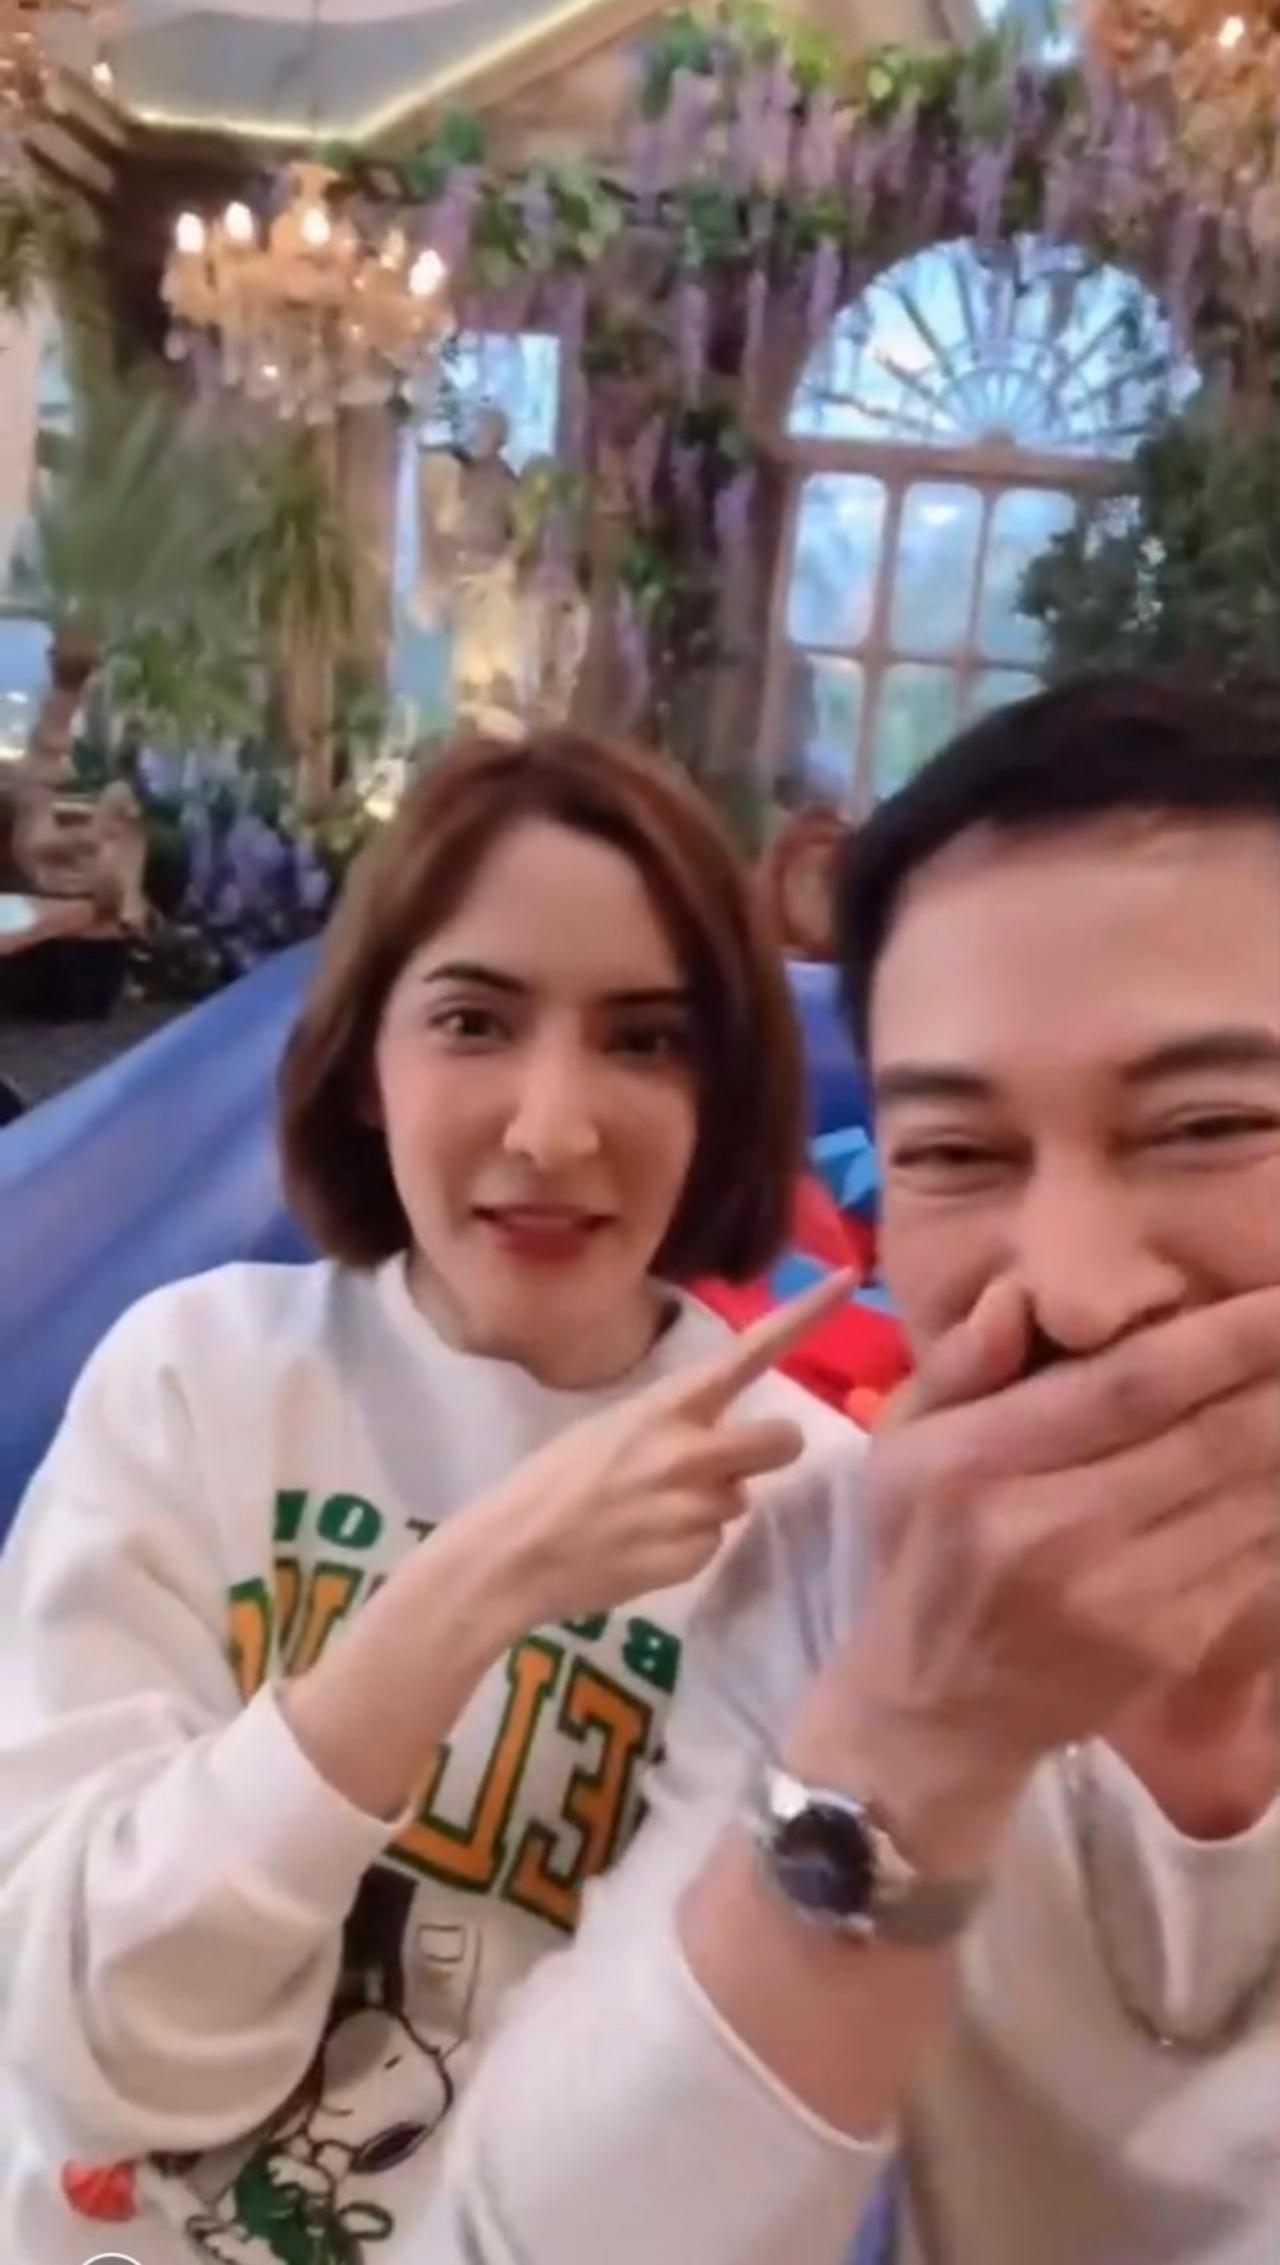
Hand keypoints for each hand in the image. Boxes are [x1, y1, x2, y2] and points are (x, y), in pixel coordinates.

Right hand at [474, 1273, 855, 1630]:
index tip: (846, 1277)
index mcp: (665, 1406)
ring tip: (649, 1513)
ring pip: (742, 1498)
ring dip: (710, 1504)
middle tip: (722, 1463)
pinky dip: (687, 1546)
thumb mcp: (610, 1428)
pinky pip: (714, 1543)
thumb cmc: (550, 1482)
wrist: (509, 1556)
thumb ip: (674, 1424)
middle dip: (765, 1451)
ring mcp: (693, 1507)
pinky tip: (640, 1547)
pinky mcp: (691, 1557)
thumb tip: (728, 1440)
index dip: (804, 1316)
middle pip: (783, 1441)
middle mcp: (688, 1451)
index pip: (748, 1352)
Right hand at [800, 1280, 1279, 1852]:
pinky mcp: (1171, 1644)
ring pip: (1251, 1496)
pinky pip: (1258, 1556)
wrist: (937, 1710)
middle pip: (1213, 1436)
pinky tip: (1279, 1471)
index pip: (1130, 1385)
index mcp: (985, 1464)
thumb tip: (1020, 1299)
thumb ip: (959, 1363)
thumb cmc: (918, 1552)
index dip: (1223, 1337)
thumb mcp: (898, 1444)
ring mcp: (1124, 1597)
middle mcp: (1058, 1530)